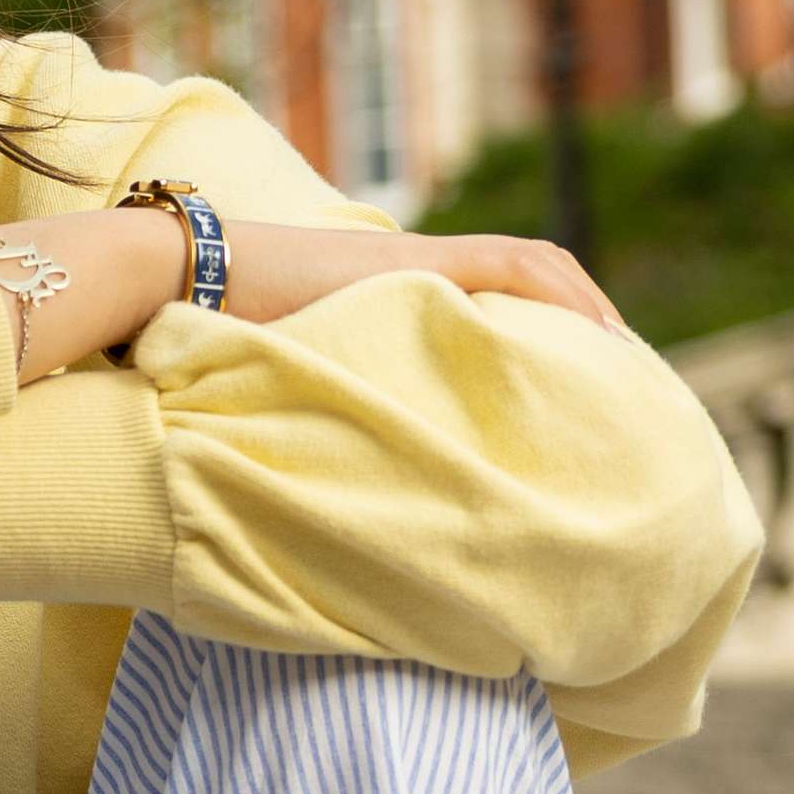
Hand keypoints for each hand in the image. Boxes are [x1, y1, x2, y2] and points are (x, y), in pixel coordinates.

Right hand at [0, 203, 625, 380]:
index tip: (579, 417)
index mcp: (378, 312)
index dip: (542, 359)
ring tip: (634, 382)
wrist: (160, 287)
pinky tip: (608, 346)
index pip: (484, 321)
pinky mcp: (412, 259)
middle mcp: (404, 280)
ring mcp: (410, 265)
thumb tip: (317, 533)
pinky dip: (571, 302)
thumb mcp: (268, 409)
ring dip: (591, 321)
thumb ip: (308, 442)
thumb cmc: (191, 358)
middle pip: (526, 293)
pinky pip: (520, 269)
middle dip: (585, 345)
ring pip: (535, 276)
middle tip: (632, 408)